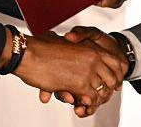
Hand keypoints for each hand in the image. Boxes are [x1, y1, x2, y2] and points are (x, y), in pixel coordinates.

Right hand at [12, 32, 126, 117]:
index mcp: (90, 47)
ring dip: (94, 96)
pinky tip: (79, 103)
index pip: (113, 62)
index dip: (111, 73)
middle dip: (104, 87)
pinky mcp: (79, 84)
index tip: (106, 80)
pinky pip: (91, 98)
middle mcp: (93, 58)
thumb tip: (66, 38)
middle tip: (97, 93)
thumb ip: (67, 41)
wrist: (27, 53)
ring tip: (86, 100)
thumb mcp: (59, 39)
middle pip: (111, 77)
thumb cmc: (38, 46)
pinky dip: (86, 103)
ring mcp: (88, 71)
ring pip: (101, 89)